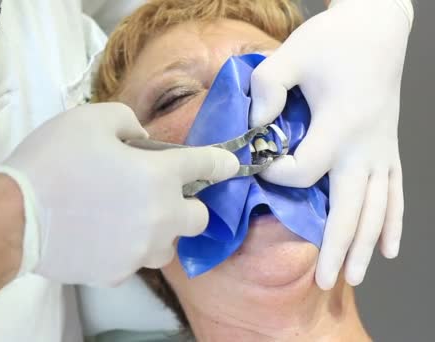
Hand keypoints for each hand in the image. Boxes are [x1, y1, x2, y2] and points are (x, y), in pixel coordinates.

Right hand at [0, 103, 238, 285]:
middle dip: (188, 204)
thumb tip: (141, 141)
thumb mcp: (91, 119)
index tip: (230, 166)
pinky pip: (134, 261)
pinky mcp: (116, 274)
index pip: (204, 165)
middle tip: (159, 194)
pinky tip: (100, 235)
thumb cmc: (53, 160)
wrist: (13, 216)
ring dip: (158, 231)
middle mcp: (159, 218)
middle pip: (198, 218)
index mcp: (159, 177)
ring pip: (167, 246)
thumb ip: (128, 122)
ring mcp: (139, 252)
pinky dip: (126, 248)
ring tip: (128, 218)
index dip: (220, 163)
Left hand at [249, 0, 412, 288]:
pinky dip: (393, 222)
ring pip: (377, 208)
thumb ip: (266, 90)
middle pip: (352, 207)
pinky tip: (389, 248)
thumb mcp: (290, 55)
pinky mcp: (390, 147)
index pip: (305, 170)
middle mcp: (366, 145)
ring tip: (353, 276)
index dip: (277, 174)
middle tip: (327, 282)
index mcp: (340, 125)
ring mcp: (382, 149)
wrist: (377, 26)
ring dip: (365, 244)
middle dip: (338, 247)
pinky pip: (396, 193)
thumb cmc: (331, 40)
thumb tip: (255, 127)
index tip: (260, 165)